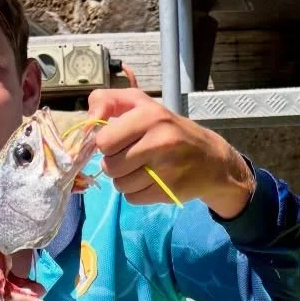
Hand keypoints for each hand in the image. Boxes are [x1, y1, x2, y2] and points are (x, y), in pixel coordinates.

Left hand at [85, 87, 255, 217]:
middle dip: (114, 164)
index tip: (118, 142)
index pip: (104, 141)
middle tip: (131, 158)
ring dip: (125, 180)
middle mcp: (159, 140)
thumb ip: (109, 102)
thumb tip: (87, 121)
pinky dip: (136, 193)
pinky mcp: (167, 191)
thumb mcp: (142, 105)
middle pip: (109, 165)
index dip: (106, 145)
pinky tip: (151, 182)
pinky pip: (132, 198)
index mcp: (149, 115)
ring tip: (142, 170)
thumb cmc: (169, 130)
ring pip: (119, 185)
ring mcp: (165, 169)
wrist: (211, 161)